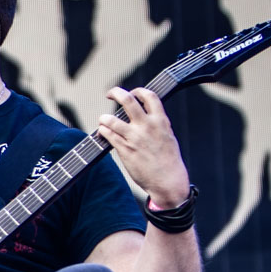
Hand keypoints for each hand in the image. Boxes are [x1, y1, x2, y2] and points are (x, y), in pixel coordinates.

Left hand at [94, 87, 189, 206]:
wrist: (168, 181)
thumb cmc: (168, 160)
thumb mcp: (168, 136)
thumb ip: (156, 124)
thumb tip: (145, 114)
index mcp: (160, 121)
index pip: (149, 96)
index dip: (137, 90)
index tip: (131, 92)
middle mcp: (147, 126)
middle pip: (128, 100)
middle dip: (115, 92)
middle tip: (109, 94)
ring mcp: (135, 138)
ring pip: (111, 119)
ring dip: (104, 118)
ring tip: (103, 120)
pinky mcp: (125, 150)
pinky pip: (108, 134)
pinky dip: (102, 131)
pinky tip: (102, 133)